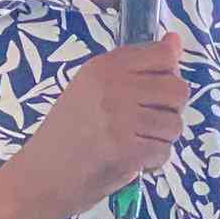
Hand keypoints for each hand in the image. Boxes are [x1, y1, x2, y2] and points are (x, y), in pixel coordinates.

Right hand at [18, 33, 187, 218]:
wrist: (42, 176)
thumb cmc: (68, 134)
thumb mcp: (92, 89)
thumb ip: (136, 67)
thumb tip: (175, 41)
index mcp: (104, 66)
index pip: (163, 55)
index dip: (168, 75)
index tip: (153, 90)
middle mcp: (113, 87)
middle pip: (177, 89)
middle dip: (170, 110)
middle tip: (145, 123)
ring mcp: (121, 118)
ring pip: (175, 123)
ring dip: (162, 138)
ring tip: (136, 143)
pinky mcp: (128, 150)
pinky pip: (164, 151)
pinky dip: (154, 161)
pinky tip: (132, 160)